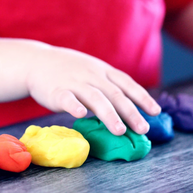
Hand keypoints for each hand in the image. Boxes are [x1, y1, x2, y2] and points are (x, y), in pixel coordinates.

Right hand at [25, 46, 160, 135]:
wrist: (36, 61)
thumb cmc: (69, 70)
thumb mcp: (92, 71)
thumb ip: (108, 86)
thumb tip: (131, 107)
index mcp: (103, 71)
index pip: (127, 83)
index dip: (142, 97)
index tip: (156, 112)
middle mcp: (92, 75)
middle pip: (115, 94)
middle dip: (131, 112)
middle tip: (143, 129)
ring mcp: (74, 82)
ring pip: (95, 98)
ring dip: (109, 115)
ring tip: (120, 131)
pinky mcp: (56, 91)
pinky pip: (67, 98)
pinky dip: (74, 106)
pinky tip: (82, 115)